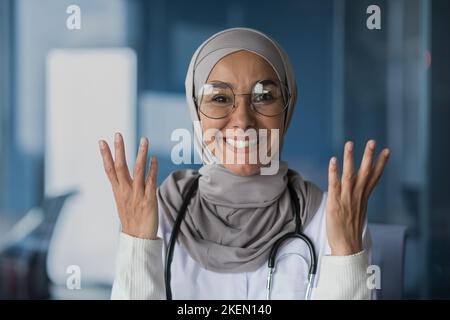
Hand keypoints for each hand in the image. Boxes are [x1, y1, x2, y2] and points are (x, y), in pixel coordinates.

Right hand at [99, 132, 157, 239]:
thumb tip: (124, 178)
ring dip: (141, 154)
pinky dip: (153, 168)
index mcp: (118, 192)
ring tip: (144, 140)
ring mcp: (137, 195)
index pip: (109, 170)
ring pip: (138, 170)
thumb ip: (124, 189)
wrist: (138, 239)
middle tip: (117, 135)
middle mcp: (125, 191)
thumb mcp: (123, 203)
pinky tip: (154, 158)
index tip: (102, 142)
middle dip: (119, 150)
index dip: (105, 156)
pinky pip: (151, 181)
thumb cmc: (132, 221)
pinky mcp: (149, 199)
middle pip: (120, 167)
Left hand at [326, 140, 389, 255]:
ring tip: (350, 144)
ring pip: (350, 175)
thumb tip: (357, 189)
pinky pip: (335, 185)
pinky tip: (333, 160)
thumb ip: (358, 198)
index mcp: (363, 198)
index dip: (380, 164)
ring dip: (350, 159)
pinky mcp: (335, 204)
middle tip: (373, 141)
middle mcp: (357, 196)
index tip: (386, 151)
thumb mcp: (358, 211)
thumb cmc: (350, 230)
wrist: (347, 247)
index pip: (374, 177)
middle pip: (365, 173)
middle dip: (369, 156)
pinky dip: (334, 172)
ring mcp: (346, 200)